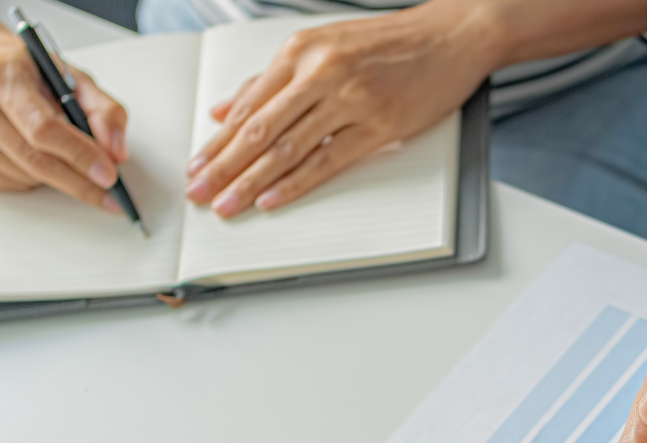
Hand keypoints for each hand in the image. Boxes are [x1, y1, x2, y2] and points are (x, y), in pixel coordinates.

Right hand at [0, 29, 128, 209]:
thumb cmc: (22, 70)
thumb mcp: (69, 76)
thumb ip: (103, 110)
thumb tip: (117, 152)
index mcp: (3, 76)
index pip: (44, 128)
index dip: (80, 155)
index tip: (109, 175)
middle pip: (34, 160)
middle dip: (79, 182)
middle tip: (108, 195)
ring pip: (25, 177)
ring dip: (55, 176)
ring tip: (57, 151)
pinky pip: (8, 184)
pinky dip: (30, 179)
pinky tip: (28, 153)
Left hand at [185, 4, 493, 215]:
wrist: (449, 36)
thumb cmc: (389, 43)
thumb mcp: (322, 47)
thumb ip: (272, 80)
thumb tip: (225, 109)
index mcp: (300, 50)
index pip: (248, 105)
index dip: (217, 141)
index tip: (197, 165)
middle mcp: (320, 71)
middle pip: (260, 129)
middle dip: (224, 166)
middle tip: (199, 192)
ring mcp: (350, 98)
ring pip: (288, 148)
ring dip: (252, 181)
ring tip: (228, 203)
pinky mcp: (379, 124)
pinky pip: (328, 160)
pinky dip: (296, 183)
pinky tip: (273, 199)